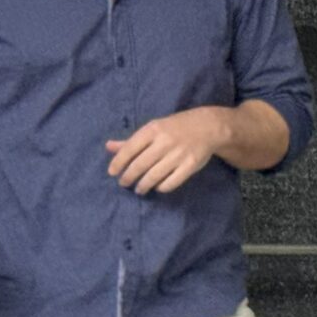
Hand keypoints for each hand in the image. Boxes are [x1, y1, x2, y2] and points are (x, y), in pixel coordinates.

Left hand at [106, 107, 230, 194]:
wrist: (208, 127)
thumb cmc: (175, 127)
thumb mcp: (153, 128)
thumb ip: (132, 140)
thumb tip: (109, 147)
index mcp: (153, 130)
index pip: (129, 148)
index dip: (118, 162)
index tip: (112, 173)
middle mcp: (164, 142)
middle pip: (140, 165)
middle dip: (129, 177)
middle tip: (124, 184)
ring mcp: (178, 155)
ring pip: (154, 176)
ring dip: (143, 185)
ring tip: (139, 189)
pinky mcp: (190, 165)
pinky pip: (171, 182)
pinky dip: (161, 187)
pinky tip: (157, 187)